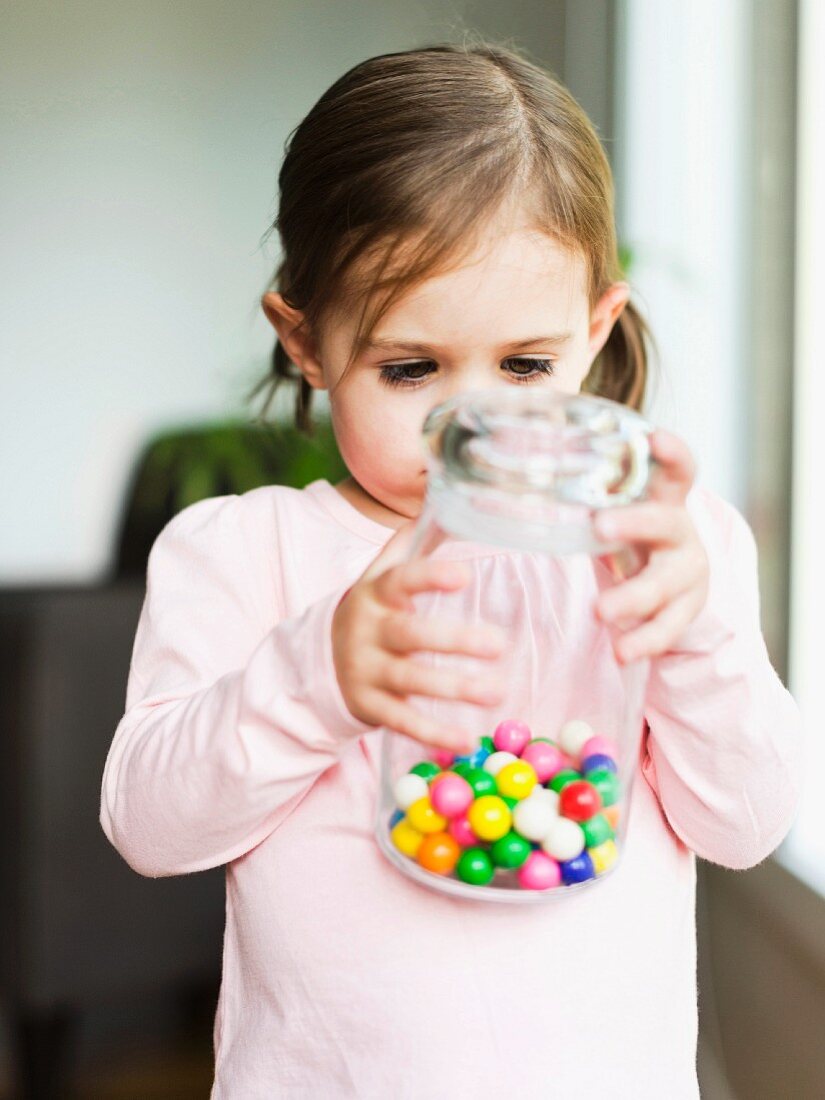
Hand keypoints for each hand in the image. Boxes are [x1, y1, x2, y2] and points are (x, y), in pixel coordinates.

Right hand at [331, 521, 506, 750]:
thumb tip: (446, 498)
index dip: (430, 578)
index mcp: (376, 594)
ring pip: (411, 680)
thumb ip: (410, 544)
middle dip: (454, 640)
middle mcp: (368, 631)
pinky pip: (403, 721)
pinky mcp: (369, 706)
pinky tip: (468, 738)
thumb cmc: (371, 612)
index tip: (464, 576)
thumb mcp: (379, 576)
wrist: (318, 659)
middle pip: (411, 635)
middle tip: (499, 644)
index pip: (401, 580)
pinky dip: (434, 732)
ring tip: (497, 692)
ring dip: (455, 686)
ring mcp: (366, 671)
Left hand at [593, 429, 709, 663]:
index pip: (678, 469)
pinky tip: (621, 652)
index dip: (672, 452)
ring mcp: (688, 572)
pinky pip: (668, 627)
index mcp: (664, 498)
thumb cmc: (633, 533)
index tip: (655, 437)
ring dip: (633, 597)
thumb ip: (579, 491)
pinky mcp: (687, 609)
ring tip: (601, 612)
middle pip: (665, 522)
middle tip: (600, 527)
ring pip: (666, 583)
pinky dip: (644, 641)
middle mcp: (681, 531)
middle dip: (634, 523)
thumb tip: (493, 468)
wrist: (678, 577)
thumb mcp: (618, 507)